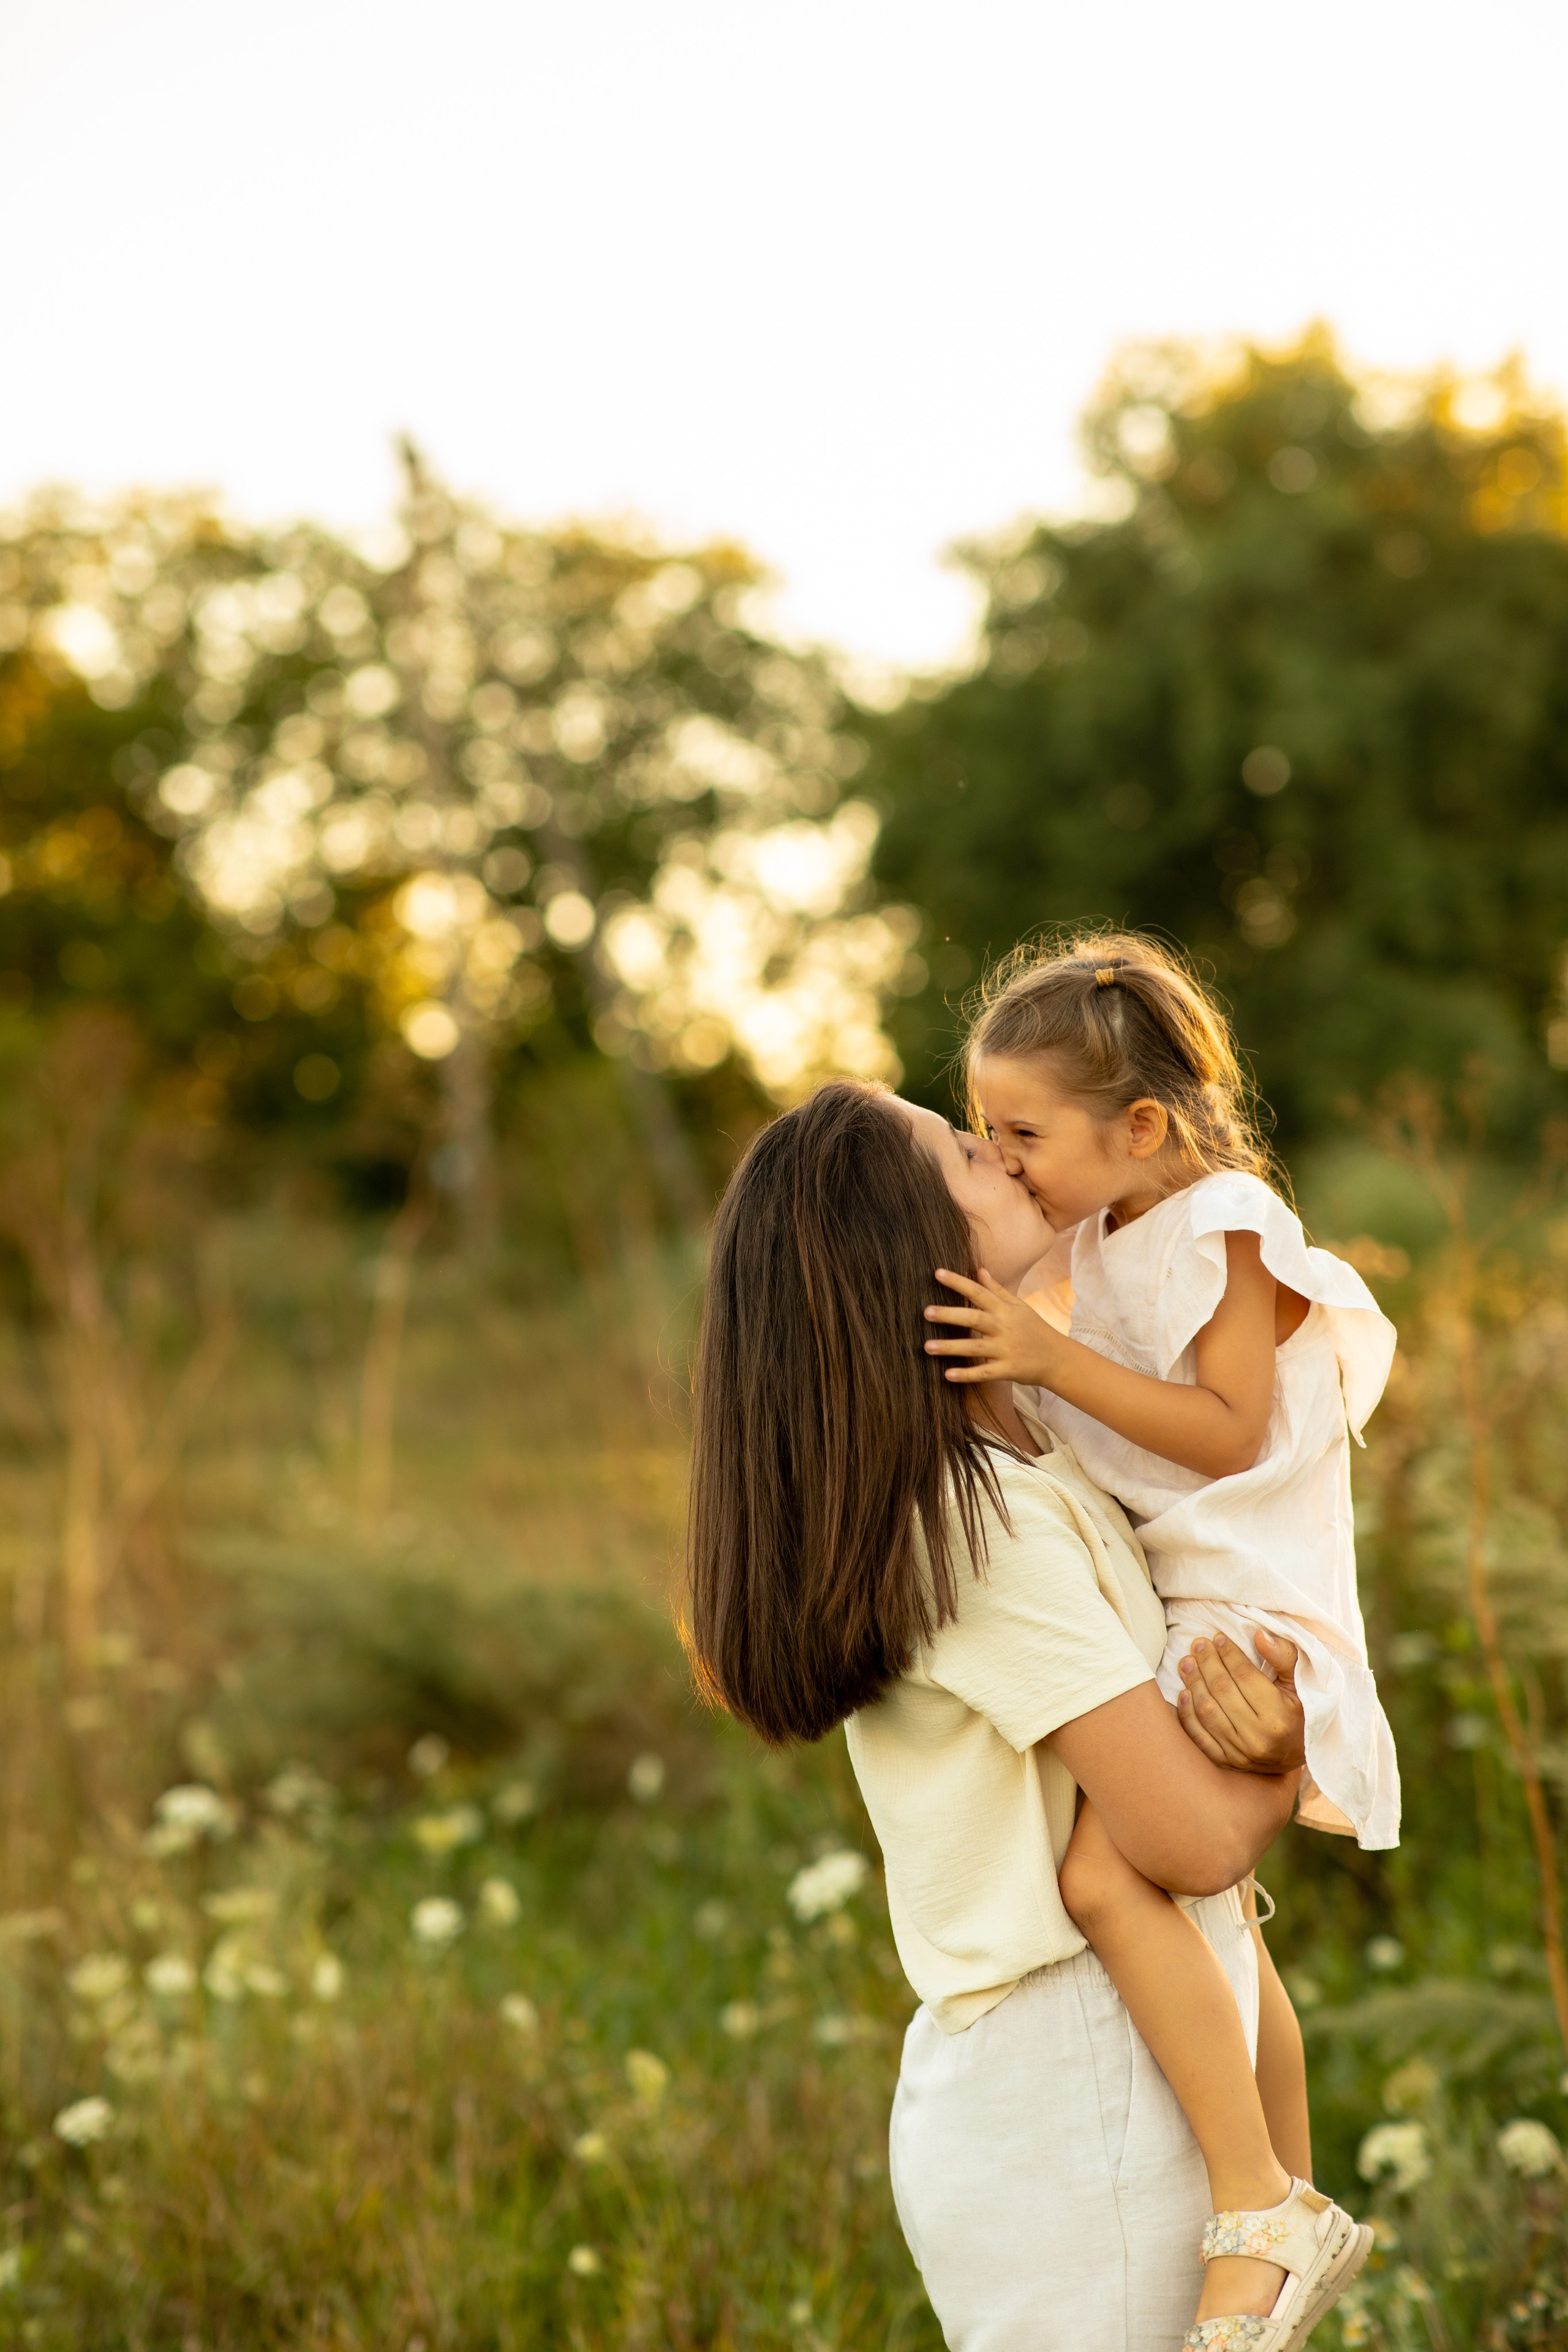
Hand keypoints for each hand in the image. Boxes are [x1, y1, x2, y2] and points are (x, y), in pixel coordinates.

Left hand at [924, 1268, 1063, 1385]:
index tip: (937, 1273)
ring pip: (975, 1348)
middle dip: (950, 1315)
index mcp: (1005, 1310)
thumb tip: (980, 1269)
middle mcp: (1004, 1328)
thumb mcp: (1019, 1306)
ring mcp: (1006, 1350)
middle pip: (974, 1319)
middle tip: (926, 1312)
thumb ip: (997, 1289)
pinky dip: (967, 1374)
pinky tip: (947, 1374)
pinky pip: (985, 1373)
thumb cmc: (1035, 1329)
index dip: (959, 1282)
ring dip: (950, 1347)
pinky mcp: (1008, 1370)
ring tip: (927, 1346)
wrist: (1058, 1359)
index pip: (979, 1292)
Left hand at [1175, 1631, 1304, 1775]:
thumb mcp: (1300, 1684)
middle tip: (1199, 1644)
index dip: (1229, 1653)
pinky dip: (1187, 1713)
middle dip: (1207, 1662)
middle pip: (1222, 1691)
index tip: (1218, 1638)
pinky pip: (1198, 1737)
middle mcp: (1258, 1737)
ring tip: (1187, 1662)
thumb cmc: (1298, 1713)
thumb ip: (1284, 1657)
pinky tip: (1184, 1692)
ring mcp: (1240, 1753)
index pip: (1245, 1676)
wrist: (1296, 1755)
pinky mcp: (1226, 1762)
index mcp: (1279, 1716)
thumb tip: (1259, 1635)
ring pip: (1207, 1711)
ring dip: (1193, 1683)